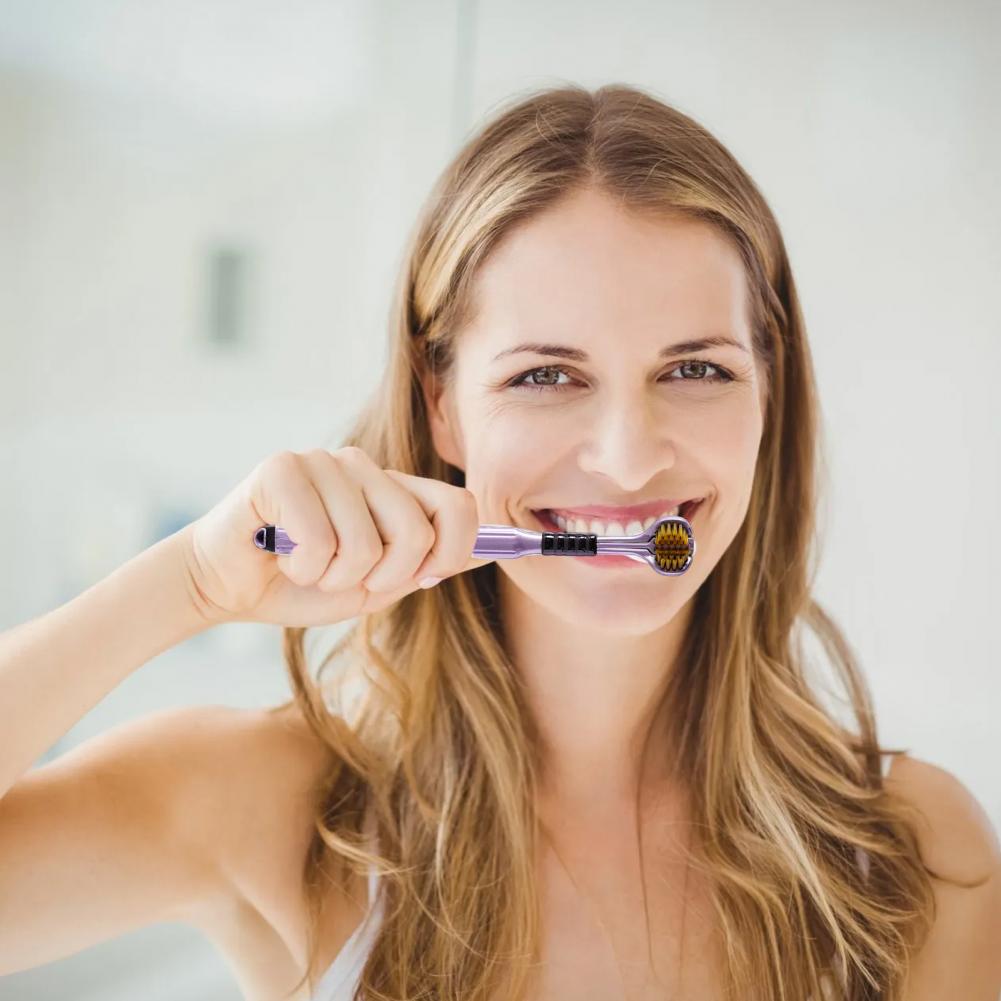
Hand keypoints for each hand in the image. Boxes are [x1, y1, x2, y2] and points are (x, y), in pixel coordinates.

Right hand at [178, 447, 492, 625]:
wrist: (228, 586)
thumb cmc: (303, 583)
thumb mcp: (378, 583)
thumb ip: (427, 564)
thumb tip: (491, 549)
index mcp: (392, 486)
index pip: (458, 505)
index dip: (452, 552)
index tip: (424, 576)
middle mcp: (362, 465)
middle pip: (416, 531)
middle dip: (384, 578)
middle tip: (345, 577)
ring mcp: (323, 461)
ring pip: (365, 544)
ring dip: (334, 578)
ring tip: (306, 565)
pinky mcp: (281, 468)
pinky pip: (320, 542)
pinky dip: (302, 569)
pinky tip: (281, 555)